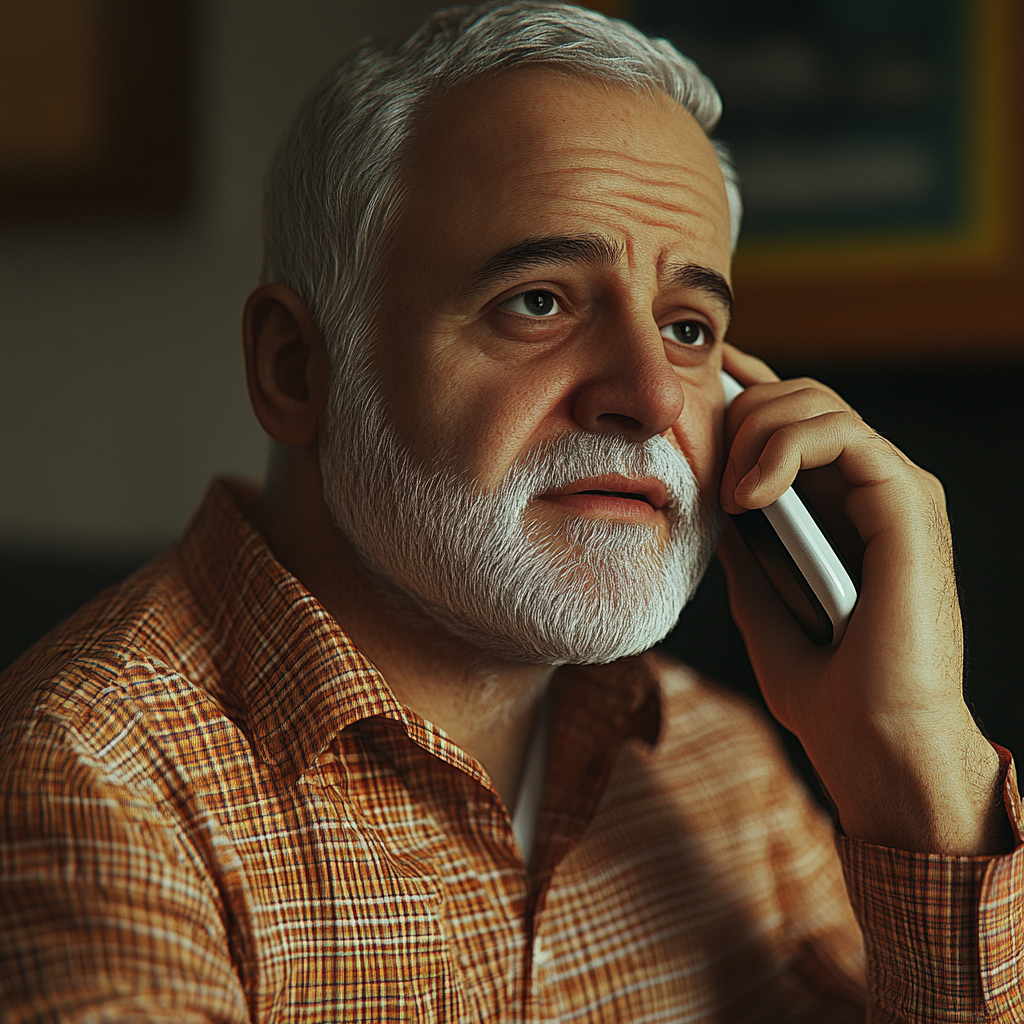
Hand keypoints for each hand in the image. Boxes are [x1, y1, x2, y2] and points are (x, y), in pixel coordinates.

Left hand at [716, 343, 1009, 853]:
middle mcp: (870, 489)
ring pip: (818, 401)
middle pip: (799, 396)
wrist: (872, 744)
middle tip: (702, 462)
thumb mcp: (763, 606)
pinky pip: (842, 433)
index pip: (793, 420)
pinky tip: (750, 495)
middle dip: (737, 411)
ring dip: (755, 430)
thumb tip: (713, 501)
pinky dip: (786, 447)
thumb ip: (745, 551)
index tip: (696, 378)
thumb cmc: (825, 691)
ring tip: (728, 496)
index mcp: (840, 508)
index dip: (746, 387)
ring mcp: (892, 491)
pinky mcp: (906, 501)